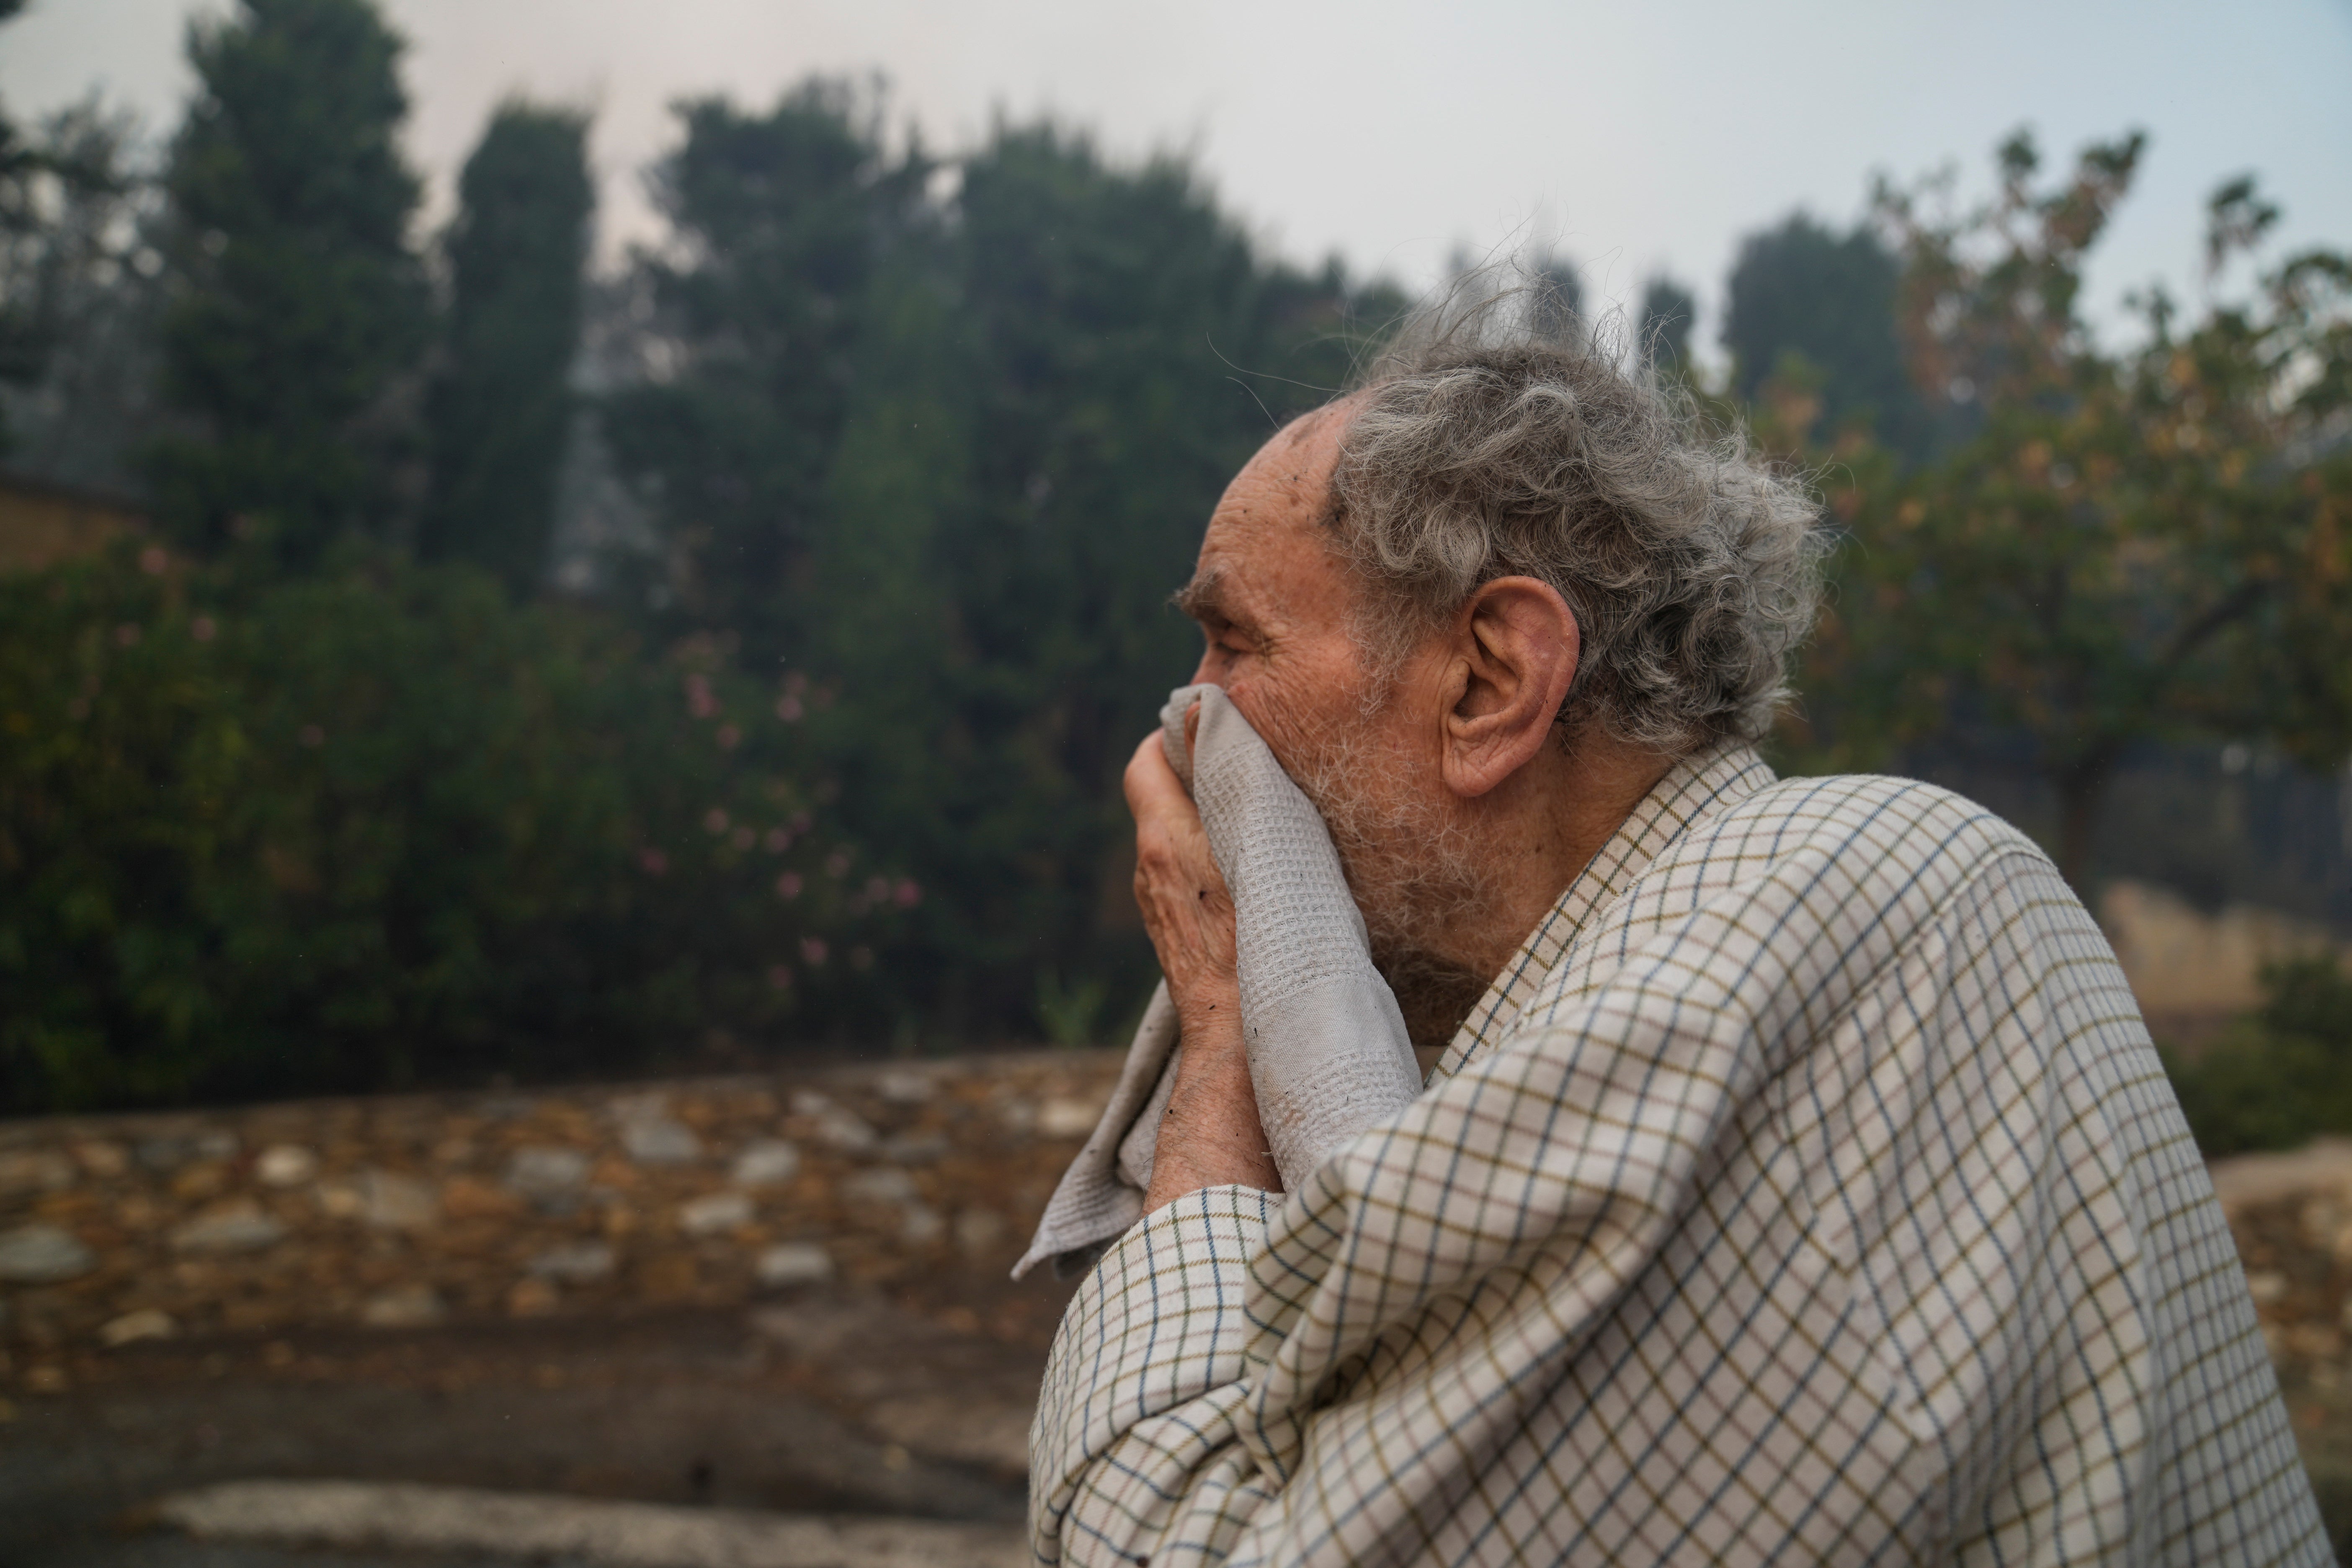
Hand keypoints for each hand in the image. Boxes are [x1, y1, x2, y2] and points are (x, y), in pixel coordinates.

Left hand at [1124, 720, 1279, 1207]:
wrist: (1237, 1039)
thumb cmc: (1258, 945)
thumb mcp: (1254, 848)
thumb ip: (1231, 782)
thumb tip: (1205, 717)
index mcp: (1163, 840)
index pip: (1144, 761)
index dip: (1175, 737)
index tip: (1215, 731)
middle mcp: (1149, 868)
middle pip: (1157, 795)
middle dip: (1195, 773)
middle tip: (1245, 765)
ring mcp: (1157, 903)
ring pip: (1172, 837)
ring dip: (1205, 818)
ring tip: (1255, 814)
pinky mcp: (1172, 931)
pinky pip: (1184, 873)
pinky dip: (1208, 856)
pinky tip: (1250, 867)